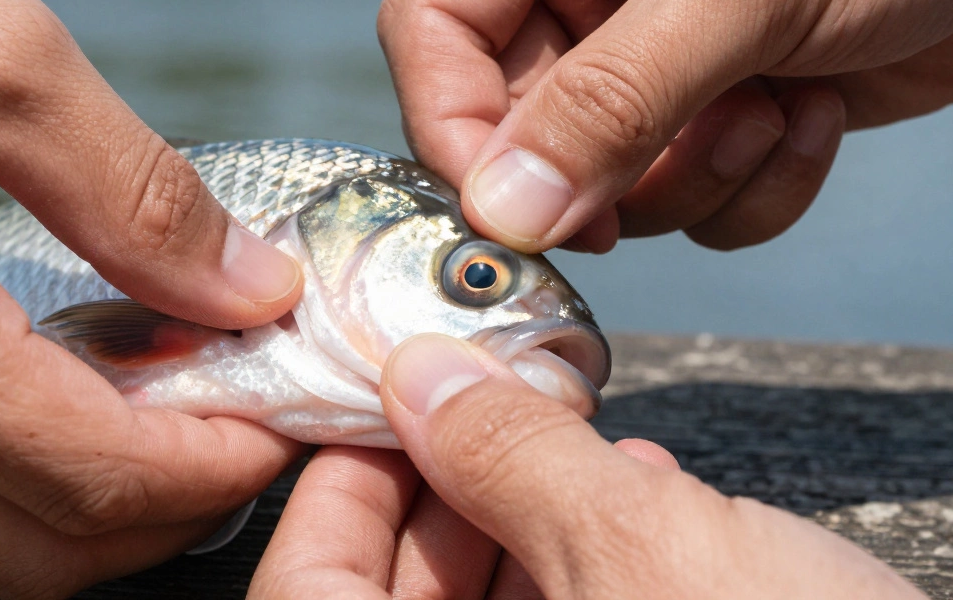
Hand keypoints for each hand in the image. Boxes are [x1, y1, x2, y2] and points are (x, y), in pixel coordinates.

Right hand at [0, 0, 303, 596]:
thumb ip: (139, 197)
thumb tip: (248, 292)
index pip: (90, 473)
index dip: (215, 465)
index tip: (285, 420)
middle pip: (35, 551)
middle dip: (168, 508)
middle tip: (243, 423)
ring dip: (91, 494)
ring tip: (170, 402)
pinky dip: (10, 468)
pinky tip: (63, 390)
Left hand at [251, 334, 926, 598]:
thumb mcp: (644, 553)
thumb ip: (514, 458)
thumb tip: (422, 375)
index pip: (307, 597)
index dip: (337, 493)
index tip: (386, 405)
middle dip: (448, 488)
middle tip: (488, 403)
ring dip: (525, 515)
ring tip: (577, 438)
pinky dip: (589, 563)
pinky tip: (643, 497)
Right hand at [378, 0, 952, 250]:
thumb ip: (613, 98)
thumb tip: (500, 213)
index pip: (435, 25)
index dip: (454, 125)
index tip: (504, 213)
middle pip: (515, 120)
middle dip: (598, 170)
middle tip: (652, 190)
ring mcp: (658, 52)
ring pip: (607, 177)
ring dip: (694, 176)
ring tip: (778, 109)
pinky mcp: (725, 106)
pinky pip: (692, 196)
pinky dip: (756, 186)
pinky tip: (819, 112)